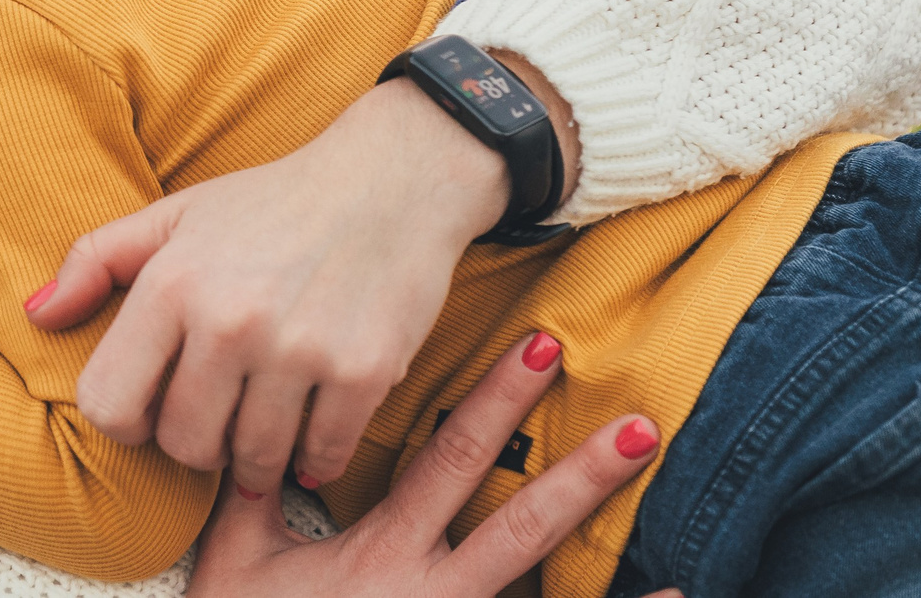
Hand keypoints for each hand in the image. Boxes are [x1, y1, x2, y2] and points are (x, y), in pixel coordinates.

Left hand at [28, 78, 507, 494]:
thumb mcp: (176, 216)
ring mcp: (300, 351)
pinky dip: (313, 457)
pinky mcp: (363, 373)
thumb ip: (96, 262)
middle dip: (195, 442)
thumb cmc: (272, 203)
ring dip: (254, 456)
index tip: (156, 404)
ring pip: (252, 461)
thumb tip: (35, 313)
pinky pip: (321, 456)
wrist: (391, 181)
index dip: (128, 418)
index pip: (109, 406)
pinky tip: (309, 430)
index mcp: (172, 285)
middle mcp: (230, 321)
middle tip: (217, 415)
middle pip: (183, 446)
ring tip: (261, 421)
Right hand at [185, 335, 678, 597]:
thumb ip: (255, 491)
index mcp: (384, 548)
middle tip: (642, 426)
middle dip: (582, 474)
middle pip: (523, 525)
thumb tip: (259, 417)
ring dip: (610, 589)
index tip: (541, 348)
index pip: (451, 458)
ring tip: (682, 575)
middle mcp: (432, 591)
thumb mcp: (237, 559)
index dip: (497, 401)